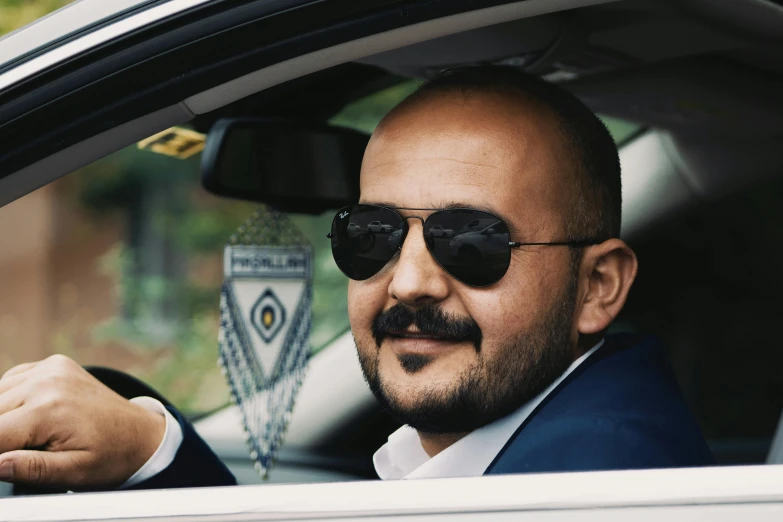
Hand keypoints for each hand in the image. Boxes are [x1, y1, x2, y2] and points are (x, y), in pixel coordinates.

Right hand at [0, 355, 164, 489]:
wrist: (140, 432)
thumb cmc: (110, 455)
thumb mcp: (73, 472)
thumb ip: (30, 468)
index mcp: (49, 411)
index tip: (7, 461)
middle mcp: (47, 382)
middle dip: (1, 436)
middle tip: (25, 451)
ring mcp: (51, 368)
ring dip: (2, 417)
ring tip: (28, 437)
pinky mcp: (54, 364)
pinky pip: (13, 379)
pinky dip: (11, 398)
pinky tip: (28, 415)